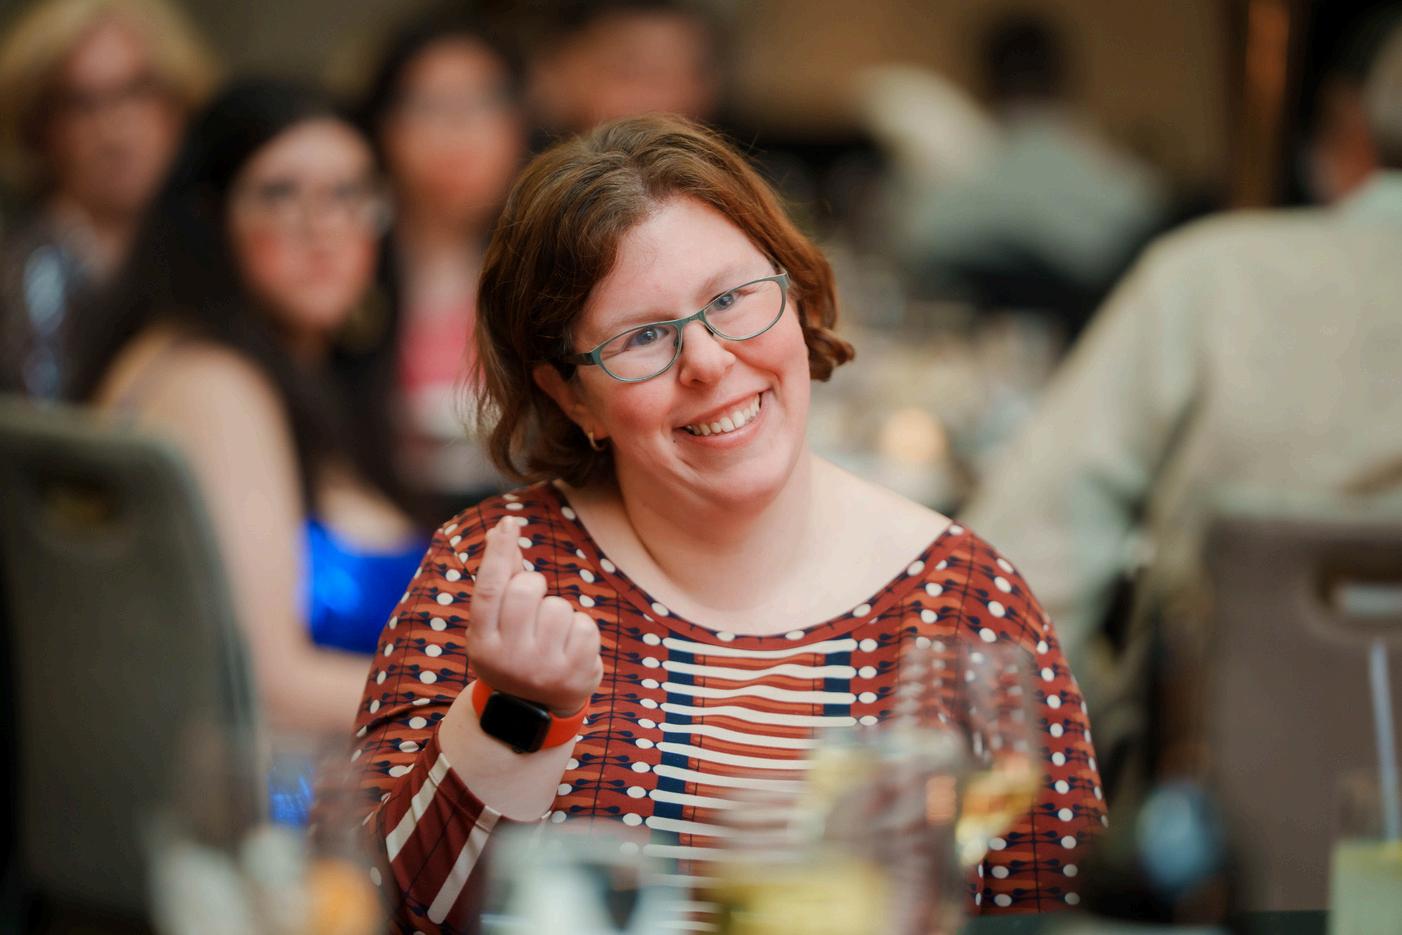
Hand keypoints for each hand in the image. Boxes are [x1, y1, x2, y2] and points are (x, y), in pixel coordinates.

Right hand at [467, 516, 602, 715]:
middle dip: (535, 585)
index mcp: (481, 642)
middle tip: (533, 605)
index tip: (509, 522)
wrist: (533, 713)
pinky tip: (569, 648)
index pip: (488, 589)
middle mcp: (508, 657)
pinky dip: (580, 630)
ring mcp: (543, 668)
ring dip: (559, 613)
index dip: (499, 553)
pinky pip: (585, 625)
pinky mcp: (576, 675)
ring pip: (559, 606)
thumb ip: (500, 581)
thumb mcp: (495, 626)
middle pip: (527, 589)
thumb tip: (502, 530)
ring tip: (551, 636)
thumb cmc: (512, 653)